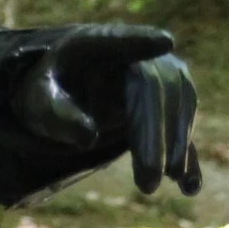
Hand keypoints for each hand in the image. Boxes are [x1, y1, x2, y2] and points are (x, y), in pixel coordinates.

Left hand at [12, 24, 201, 196]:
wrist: (66, 94)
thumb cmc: (48, 94)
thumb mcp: (39, 103)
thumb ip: (58, 115)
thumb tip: (88, 136)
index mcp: (96, 44)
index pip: (120, 41)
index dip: (142, 41)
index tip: (165, 42)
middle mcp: (135, 53)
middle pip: (156, 86)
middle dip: (155, 133)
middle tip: (149, 179)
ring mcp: (159, 74)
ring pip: (179, 103)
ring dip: (175, 144)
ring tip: (163, 180)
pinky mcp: (169, 101)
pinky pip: (184, 124)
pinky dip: (188, 153)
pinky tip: (189, 187)